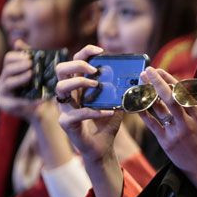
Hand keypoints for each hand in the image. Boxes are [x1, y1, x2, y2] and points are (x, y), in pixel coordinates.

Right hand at [0, 39, 42, 121]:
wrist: (45, 109)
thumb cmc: (43, 88)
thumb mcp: (40, 71)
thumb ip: (32, 57)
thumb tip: (17, 42)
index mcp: (11, 70)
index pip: (9, 58)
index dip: (18, 56)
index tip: (30, 57)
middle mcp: (3, 80)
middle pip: (7, 69)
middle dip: (19, 66)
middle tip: (31, 65)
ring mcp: (2, 92)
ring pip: (7, 83)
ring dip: (19, 79)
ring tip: (31, 76)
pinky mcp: (3, 104)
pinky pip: (12, 102)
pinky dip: (25, 100)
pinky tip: (37, 99)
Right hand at [55, 45, 122, 163]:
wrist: (103, 146)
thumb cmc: (107, 121)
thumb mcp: (116, 101)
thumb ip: (122, 88)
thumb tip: (136, 75)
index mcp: (79, 85)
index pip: (75, 61)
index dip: (85, 52)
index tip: (100, 50)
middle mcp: (69, 94)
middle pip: (60, 69)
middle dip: (77, 64)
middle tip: (94, 70)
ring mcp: (65, 108)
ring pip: (60, 87)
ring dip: (79, 82)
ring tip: (97, 86)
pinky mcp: (66, 123)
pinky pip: (76, 113)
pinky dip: (93, 111)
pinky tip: (108, 111)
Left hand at [139, 67, 196, 196]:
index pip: (185, 94)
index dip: (172, 81)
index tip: (162, 71)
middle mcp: (187, 123)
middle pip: (170, 98)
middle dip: (157, 82)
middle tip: (148, 71)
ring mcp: (175, 133)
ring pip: (159, 109)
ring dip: (148, 94)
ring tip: (140, 82)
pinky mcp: (166, 142)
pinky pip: (152, 124)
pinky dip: (143, 113)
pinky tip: (136, 103)